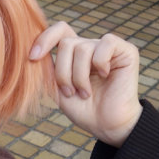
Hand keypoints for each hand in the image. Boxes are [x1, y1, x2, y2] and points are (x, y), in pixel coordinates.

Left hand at [30, 22, 141, 146]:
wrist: (106, 126)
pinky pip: (106, 44)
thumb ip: (47, 69)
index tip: (32, 57)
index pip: (59, 32)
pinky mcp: (126, 51)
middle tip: (71, 92)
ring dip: (80, 76)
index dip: (44, 39)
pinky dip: (100, 63)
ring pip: (82, 48)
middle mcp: (91, 46)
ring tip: (86, 93)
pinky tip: (105, 76)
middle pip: (67, 44)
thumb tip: (33, 50)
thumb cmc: (83, 110)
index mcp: (74, 54)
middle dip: (63, 72)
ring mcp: (108, 48)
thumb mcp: (57, 90)